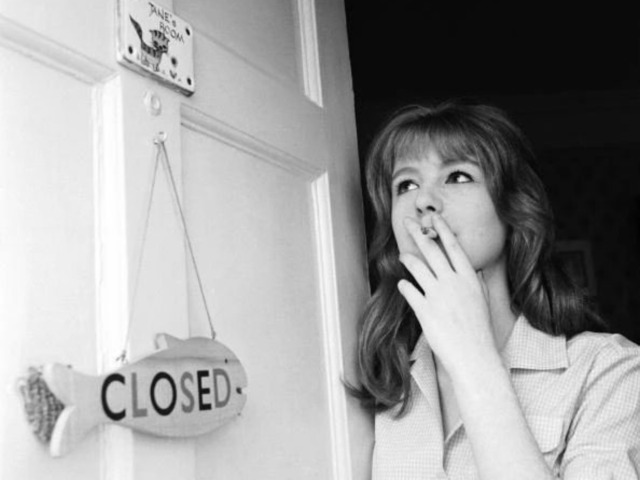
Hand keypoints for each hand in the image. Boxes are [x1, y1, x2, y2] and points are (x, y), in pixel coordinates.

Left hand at [397, 213, 498, 376]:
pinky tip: (402, 284)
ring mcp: (437, 295)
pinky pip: (409, 290)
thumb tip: (472, 269)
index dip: (442, 230)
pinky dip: (404, 286)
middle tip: (407, 222)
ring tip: (402, 254)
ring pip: (417, 267)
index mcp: (468, 279)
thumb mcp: (482, 301)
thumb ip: (475, 283)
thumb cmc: (479, 331)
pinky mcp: (424, 310)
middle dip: (418, 233)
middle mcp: (452, 282)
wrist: (474, 356)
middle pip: (432, 251)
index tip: (433, 217)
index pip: (453, 247)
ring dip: (407, 258)